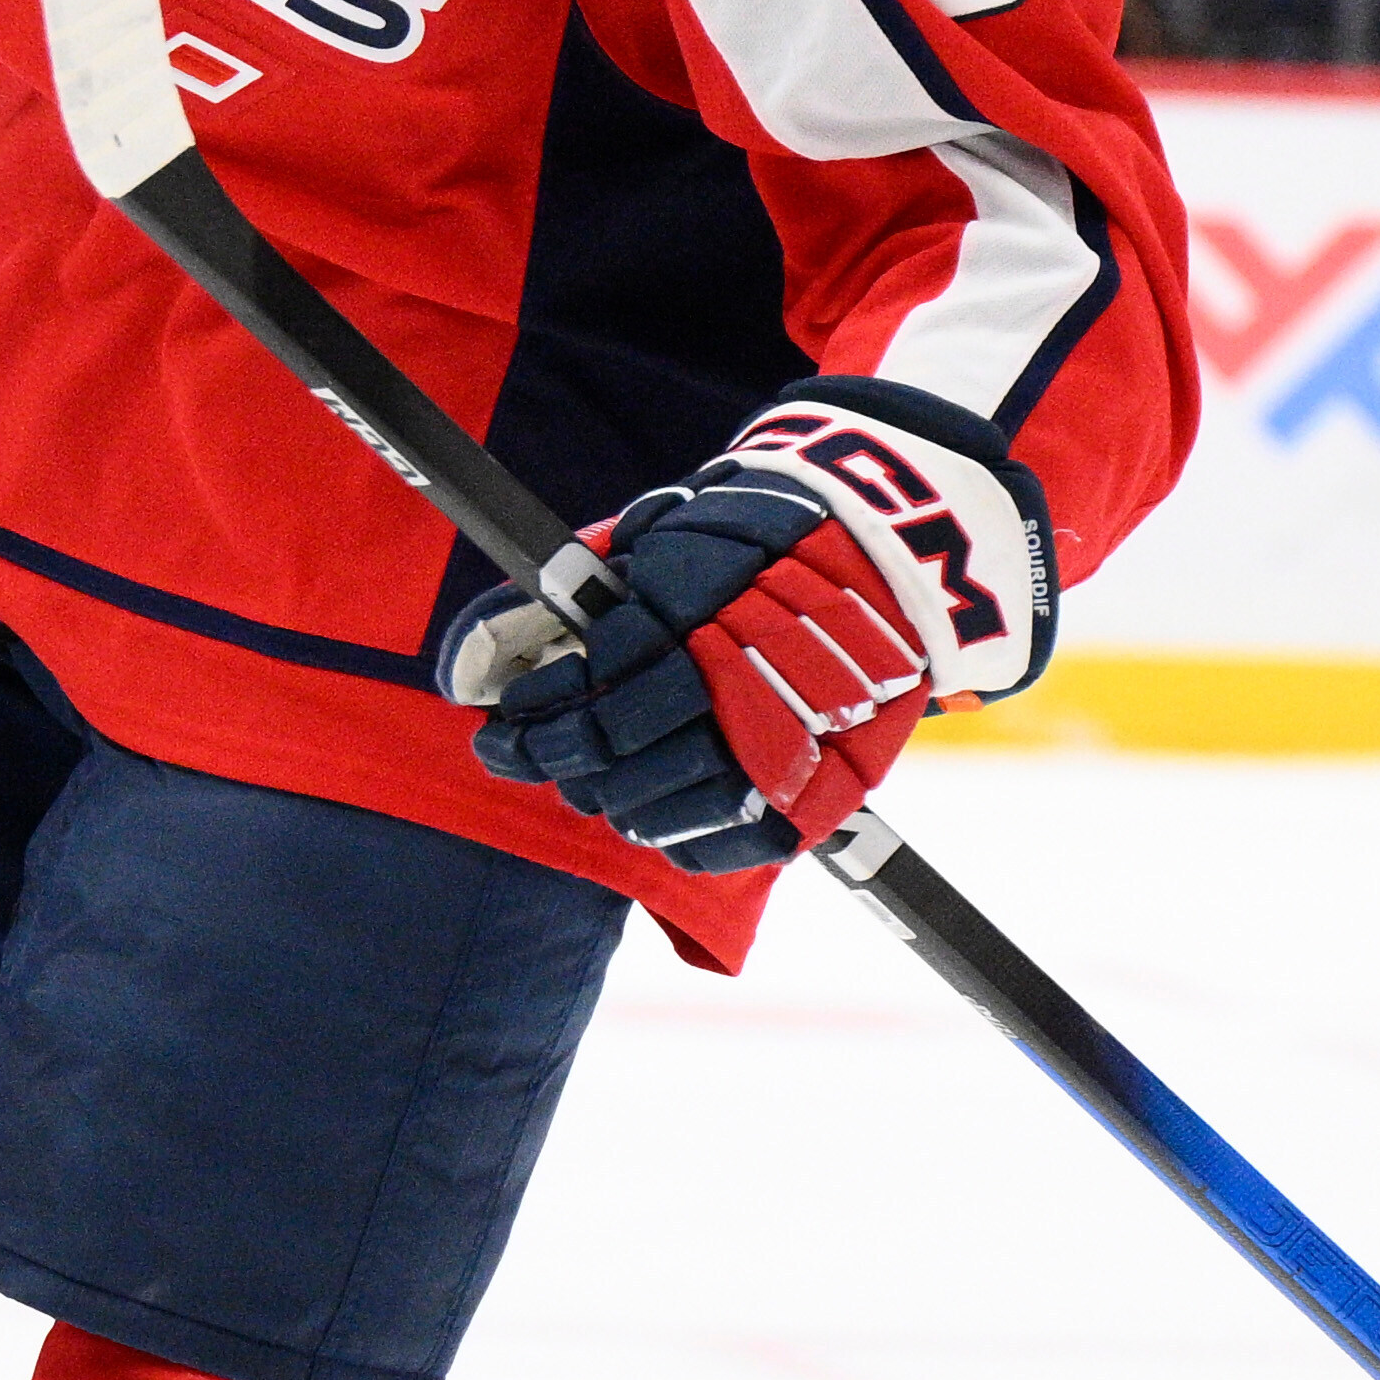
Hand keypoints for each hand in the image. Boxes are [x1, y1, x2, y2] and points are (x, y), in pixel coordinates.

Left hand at [447, 394, 1053, 872]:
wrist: (895, 557)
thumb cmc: (766, 540)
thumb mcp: (674, 533)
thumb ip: (594, 587)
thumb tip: (485, 653)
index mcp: (699, 612)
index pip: (591, 686)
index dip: (533, 713)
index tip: (498, 720)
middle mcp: (737, 682)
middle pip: (612, 753)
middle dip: (552, 758)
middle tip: (521, 755)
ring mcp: (781, 745)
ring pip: (653, 810)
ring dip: (606, 800)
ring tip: (588, 782)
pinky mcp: (818, 796)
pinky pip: (721, 847)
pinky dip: (676, 839)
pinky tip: (652, 815)